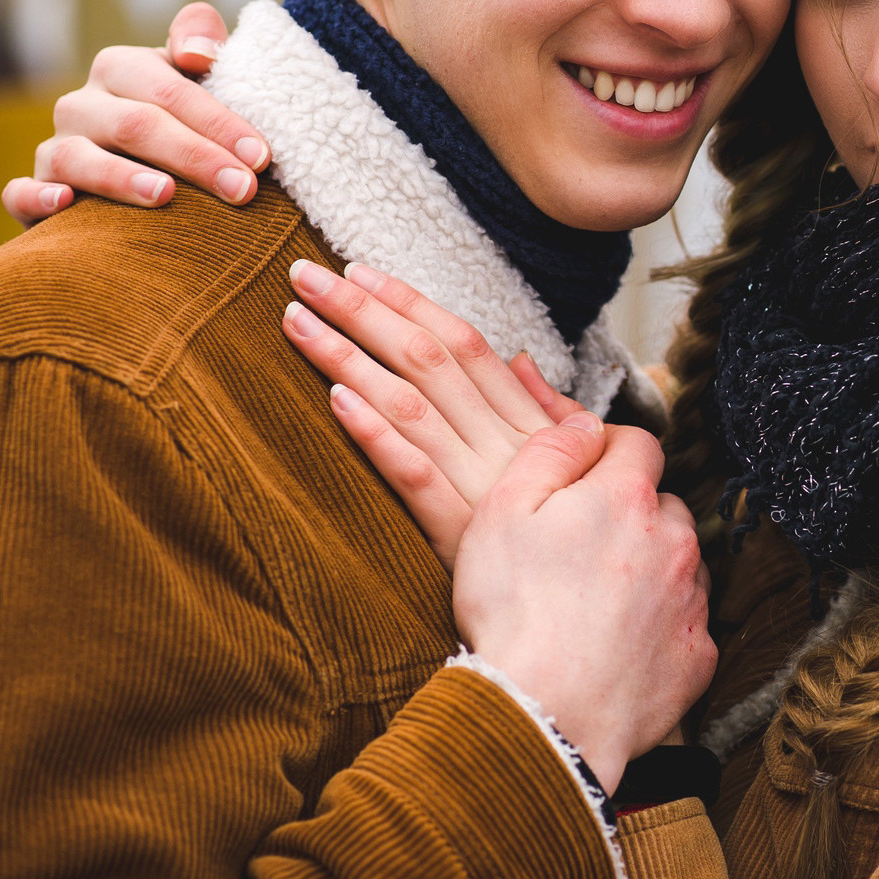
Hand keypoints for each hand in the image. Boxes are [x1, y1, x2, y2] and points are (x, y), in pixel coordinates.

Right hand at [2, 2, 270, 224]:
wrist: (144, 164)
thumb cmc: (183, 118)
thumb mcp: (197, 74)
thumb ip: (201, 40)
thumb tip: (198, 53)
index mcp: (120, 68)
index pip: (170, 91)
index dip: (219, 122)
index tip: (261, 157)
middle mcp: (81, 104)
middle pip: (135, 125)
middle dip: (194, 157)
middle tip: (242, 190)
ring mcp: (54, 147)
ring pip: (76, 158)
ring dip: (121, 178)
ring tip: (165, 196)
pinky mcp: (34, 190)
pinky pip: (20, 192)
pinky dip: (36, 197)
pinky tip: (64, 204)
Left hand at [282, 259, 578, 562]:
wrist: (580, 607)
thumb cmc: (568, 531)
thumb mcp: (574, 464)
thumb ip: (546, 408)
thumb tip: (520, 358)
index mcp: (525, 422)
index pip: (463, 343)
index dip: (409, 302)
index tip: (358, 270)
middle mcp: (502, 442)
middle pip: (427, 360)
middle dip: (363, 311)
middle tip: (306, 276)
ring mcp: (479, 483)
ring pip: (410, 404)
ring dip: (349, 357)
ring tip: (297, 322)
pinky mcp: (458, 530)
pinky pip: (412, 473)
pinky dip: (375, 432)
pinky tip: (335, 400)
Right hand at [455, 416, 713, 792]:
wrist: (545, 716)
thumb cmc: (513, 611)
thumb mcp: (503, 509)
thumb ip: (550, 450)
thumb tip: (585, 423)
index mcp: (626, 497)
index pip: (639, 443)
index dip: (610, 452)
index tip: (583, 476)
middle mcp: (673, 542)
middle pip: (663, 506)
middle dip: (631, 515)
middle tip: (581, 549)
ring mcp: (690, 602)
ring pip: (680, 563)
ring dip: (651, 569)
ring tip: (597, 602)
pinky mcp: (699, 657)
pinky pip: (686, 623)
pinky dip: (661, 626)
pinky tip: (618, 645)